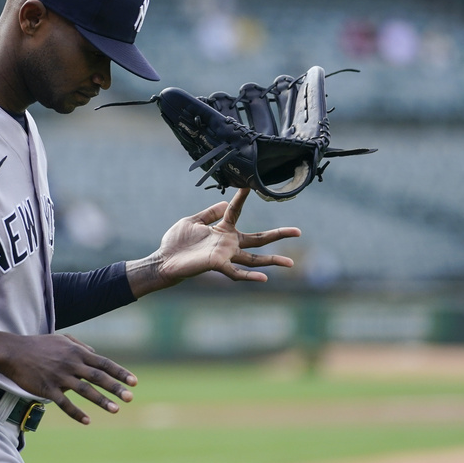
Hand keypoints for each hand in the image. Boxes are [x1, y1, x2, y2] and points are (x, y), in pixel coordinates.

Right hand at [0, 331, 136, 424]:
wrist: (14, 352)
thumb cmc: (40, 345)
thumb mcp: (62, 339)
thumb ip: (81, 346)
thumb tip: (96, 354)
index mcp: (77, 352)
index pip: (104, 363)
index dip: (120, 372)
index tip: (134, 382)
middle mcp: (71, 364)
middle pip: (98, 377)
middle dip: (116, 388)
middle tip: (130, 398)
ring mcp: (59, 377)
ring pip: (84, 391)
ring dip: (101, 401)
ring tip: (115, 410)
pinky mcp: (47, 389)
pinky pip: (64, 403)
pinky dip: (76, 413)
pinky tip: (87, 421)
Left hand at [128, 188, 301, 296]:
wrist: (164, 260)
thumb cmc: (176, 242)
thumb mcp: (192, 221)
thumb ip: (209, 213)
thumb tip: (226, 201)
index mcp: (222, 230)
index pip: (236, 211)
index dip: (242, 197)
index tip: (250, 184)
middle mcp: (228, 244)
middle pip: (258, 239)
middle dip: (278, 234)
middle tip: (299, 231)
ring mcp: (225, 255)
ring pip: (254, 259)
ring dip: (273, 261)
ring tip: (291, 263)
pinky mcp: (218, 265)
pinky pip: (237, 273)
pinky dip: (250, 277)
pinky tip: (265, 278)